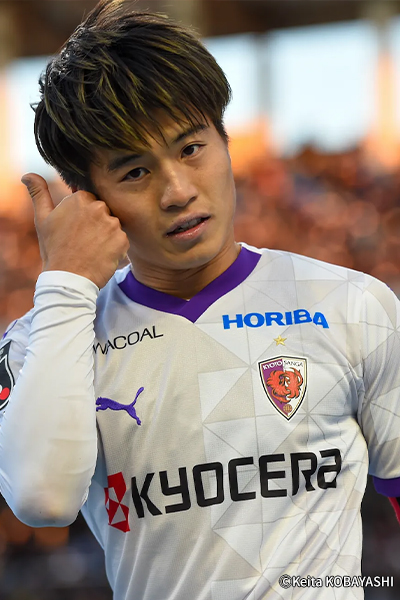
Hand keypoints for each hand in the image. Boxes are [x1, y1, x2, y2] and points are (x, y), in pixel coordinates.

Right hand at [22, 173, 129, 288]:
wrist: (68, 279)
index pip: (89, 201)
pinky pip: (122, 241)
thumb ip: (39, 194)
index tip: (76, 229)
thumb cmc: (54, 249)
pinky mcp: (122, 240)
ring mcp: (112, 224)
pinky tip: (101, 256)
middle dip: (96, 225)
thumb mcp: (43, 220)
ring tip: (91, 249)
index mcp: (80, 199)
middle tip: (83, 241)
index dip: (83, 216)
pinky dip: (114, 249)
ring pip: (113, 226)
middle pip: (104, 212)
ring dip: (106, 237)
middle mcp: (98, 207)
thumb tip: (27, 175)